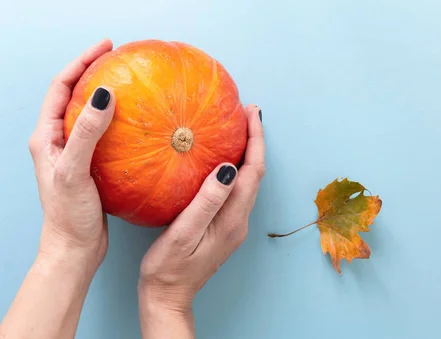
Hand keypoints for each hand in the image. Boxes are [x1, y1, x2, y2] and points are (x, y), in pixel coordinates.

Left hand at [29, 39, 115, 270]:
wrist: (74, 249)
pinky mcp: (91, 166)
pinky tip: (141, 126)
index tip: (106, 49)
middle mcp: (58, 141)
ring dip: (109, 98)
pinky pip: (106, 136)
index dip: (81, 63)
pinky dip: (121, 124)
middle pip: (75, 95)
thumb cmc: (68, 215)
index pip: (61, 87)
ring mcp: (75, 153)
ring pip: (91, 115)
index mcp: (46, 137)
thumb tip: (104, 95)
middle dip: (95, 73)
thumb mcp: (73, 170)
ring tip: (132, 85)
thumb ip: (86, 132)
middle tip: (119, 59)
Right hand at [138, 104, 264, 337]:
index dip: (255, 141)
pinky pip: (234, 190)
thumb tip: (228, 168)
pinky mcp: (223, 226)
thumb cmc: (169, 269)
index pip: (253, 172)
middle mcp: (238, 221)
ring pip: (246, 181)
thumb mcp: (184, 234)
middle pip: (255, 174)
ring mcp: (232, 224)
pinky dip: (233, 168)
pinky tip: (219, 159)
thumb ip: (207, 202)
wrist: (167, 297)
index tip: (251, 113)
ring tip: (235, 128)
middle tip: (245, 113)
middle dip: (254, 141)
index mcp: (232, 220)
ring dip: (245, 154)